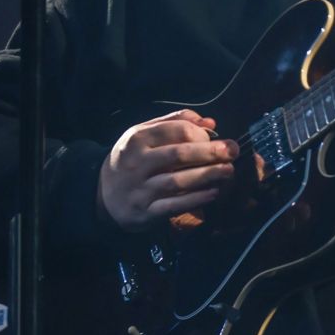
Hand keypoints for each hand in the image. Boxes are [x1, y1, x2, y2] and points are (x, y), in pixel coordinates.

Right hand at [97, 109, 252, 230]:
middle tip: (232, 151)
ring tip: (228, 171)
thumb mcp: (144, 134)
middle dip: (210, 152)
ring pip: (178, 181)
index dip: (201, 133)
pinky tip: (213, 192)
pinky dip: (196, 199)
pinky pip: (174, 205)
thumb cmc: (131, 160)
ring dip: (208, 175)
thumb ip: (175, 122)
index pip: (176, 130)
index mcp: (138, 138)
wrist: (101, 194)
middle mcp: (137, 162)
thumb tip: (210, 122)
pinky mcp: (145, 211)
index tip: (218, 138)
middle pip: (179, 154)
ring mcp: (140, 188)